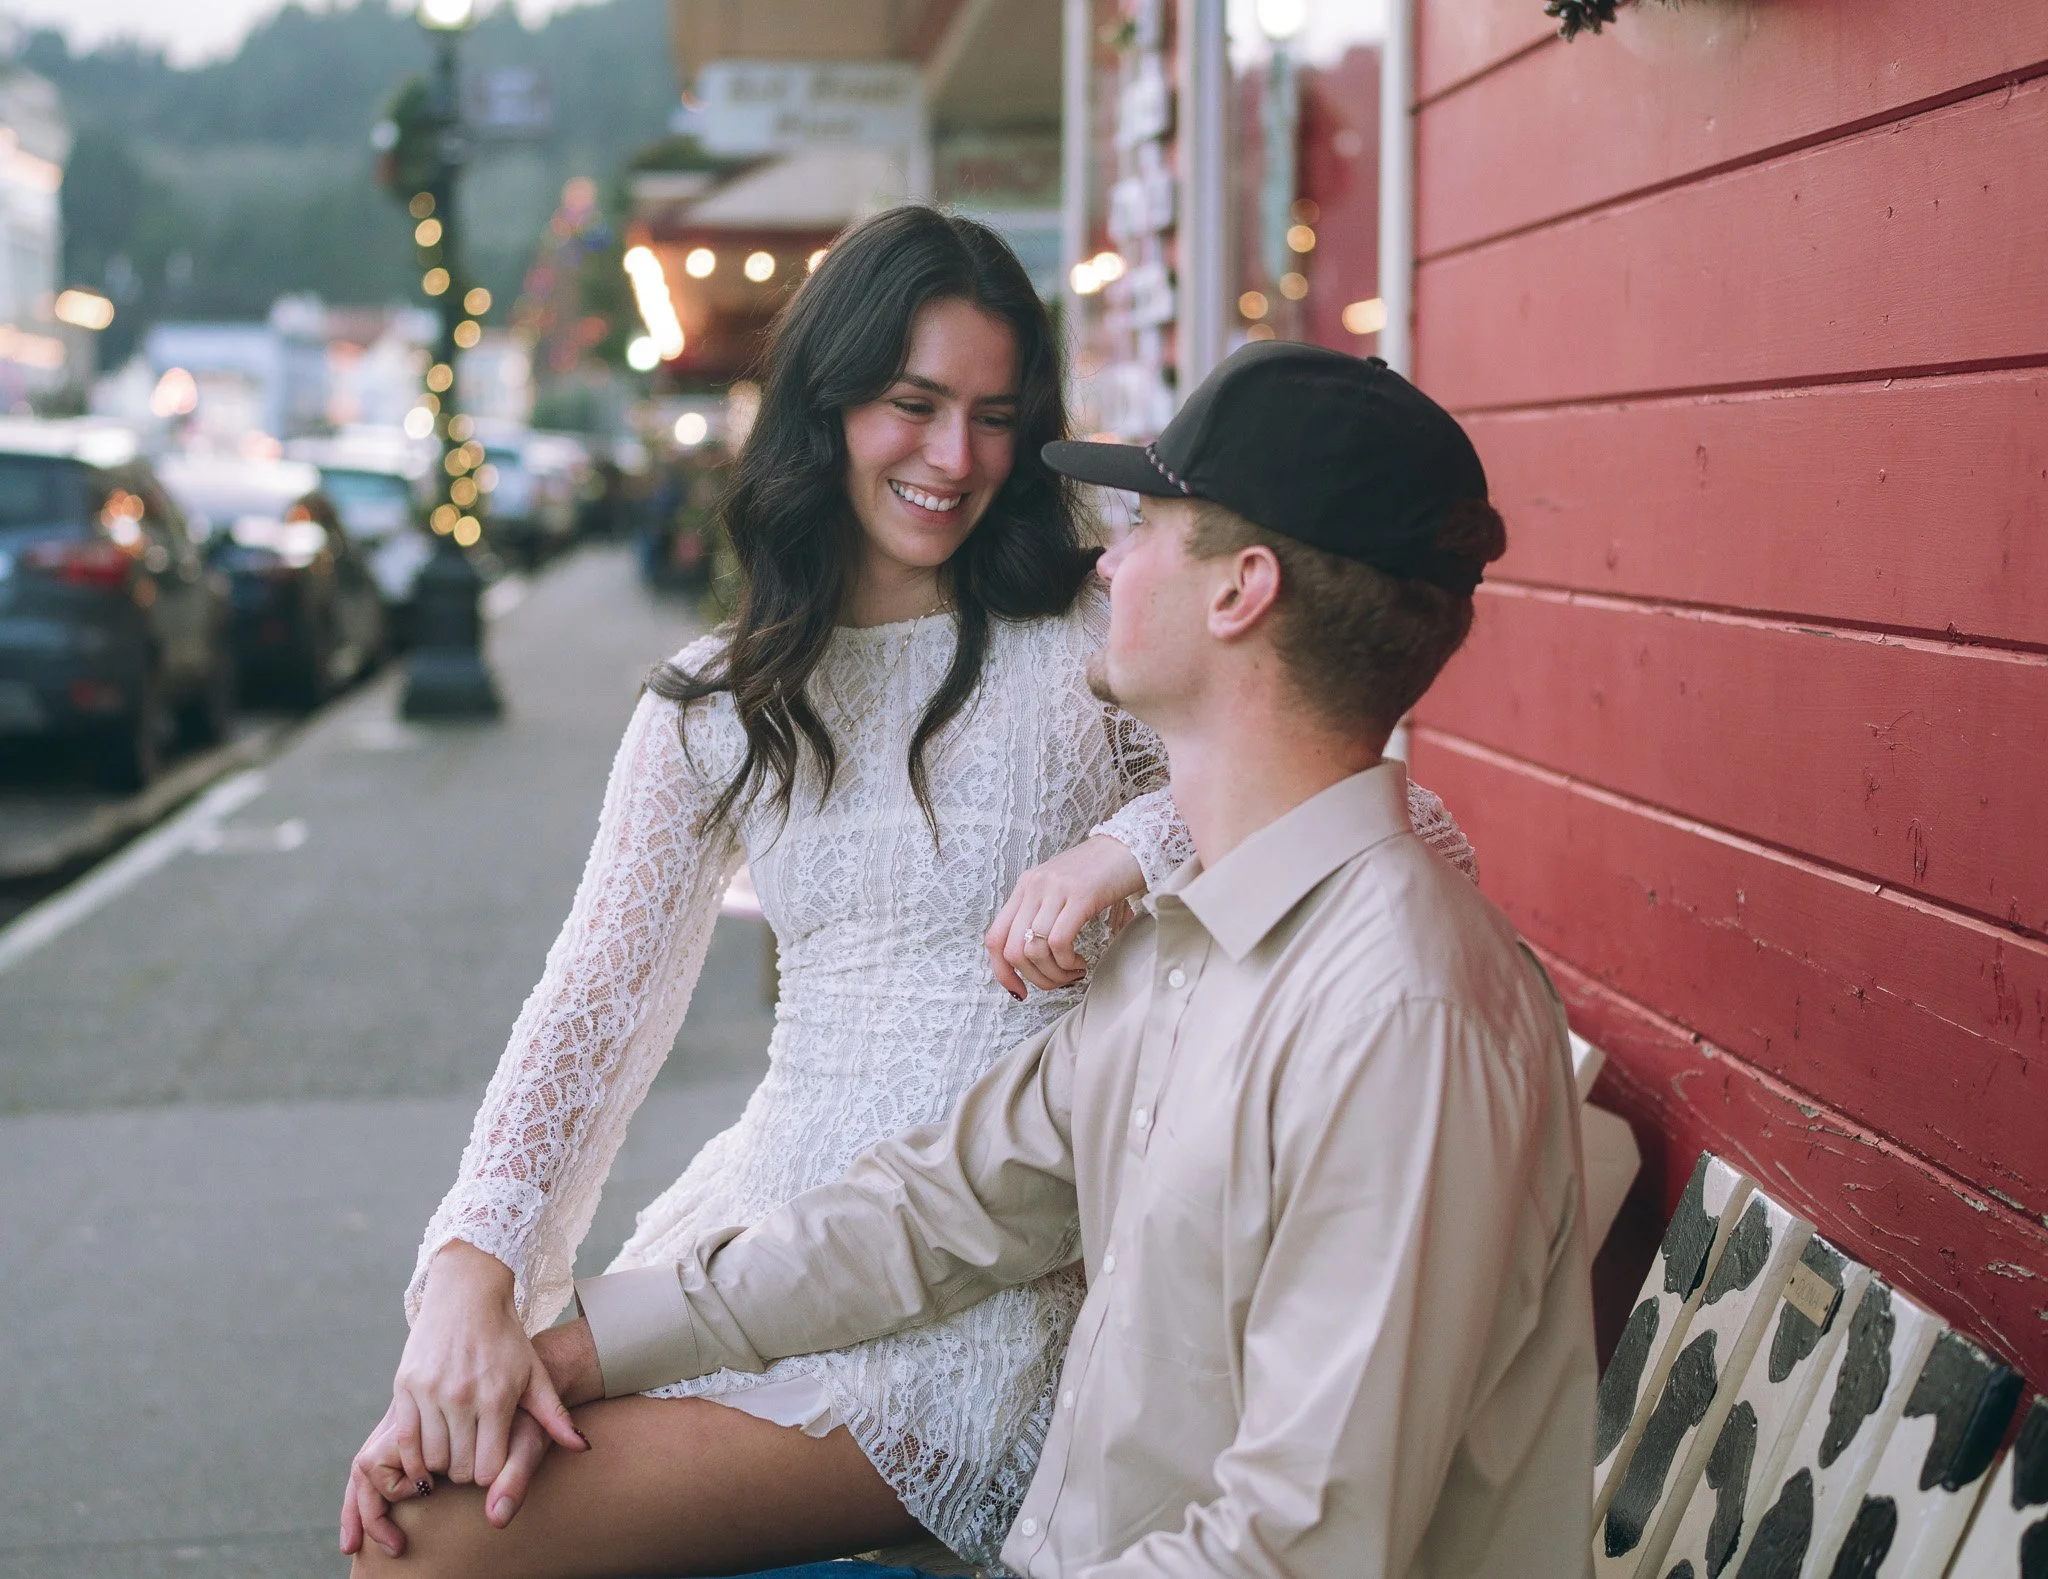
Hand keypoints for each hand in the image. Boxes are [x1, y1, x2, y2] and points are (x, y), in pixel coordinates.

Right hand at [346, 1245, 587, 1539]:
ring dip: (440, 1464)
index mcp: (497, 1398)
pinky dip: (413, 1457)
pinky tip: (425, 1454)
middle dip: (465, 1472)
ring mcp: (431, 1392)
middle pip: (458, 1469)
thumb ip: (556, 1416)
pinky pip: (403, 1442)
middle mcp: (462, 1397)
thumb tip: (583, 1448)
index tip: (491, 1462)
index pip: (488, 1470)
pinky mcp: (405, 1386)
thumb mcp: (535, 1374)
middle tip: (469, 1458)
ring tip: (451, 1449)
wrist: (467, 1295)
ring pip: (431, 1459)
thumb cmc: (506, 1339)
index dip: (489, 1474)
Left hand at [986, 835, 1144, 996]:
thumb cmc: (1100, 872)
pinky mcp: (1081, 895)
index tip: (1021, 991)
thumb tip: (1038, 960)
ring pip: (1034, 950)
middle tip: (1058, 982)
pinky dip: (1067, 962)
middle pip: (1012, 950)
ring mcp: (1055, 890)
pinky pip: (1059, 941)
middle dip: (1035, 978)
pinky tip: (1081, 962)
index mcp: (1024, 888)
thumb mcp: (1060, 889)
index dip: (1002, 972)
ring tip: (1074, 972)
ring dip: (1055, 974)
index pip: (994, 938)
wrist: (1131, 843)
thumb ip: (1044, 915)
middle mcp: (1033, 887)